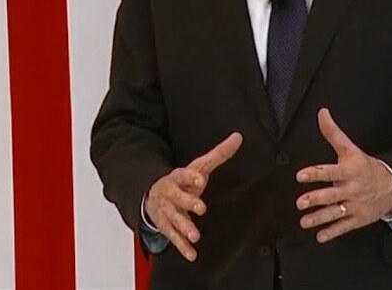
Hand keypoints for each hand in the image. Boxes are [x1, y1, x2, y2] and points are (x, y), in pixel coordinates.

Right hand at [145, 132, 242, 261]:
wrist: (152, 195)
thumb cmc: (182, 181)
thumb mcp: (198, 166)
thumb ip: (219, 154)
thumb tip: (239, 137)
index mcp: (178, 178)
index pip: (184, 175)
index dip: (191, 178)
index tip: (200, 179)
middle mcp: (170, 194)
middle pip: (178, 198)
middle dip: (188, 203)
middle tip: (201, 208)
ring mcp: (166, 211)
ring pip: (174, 220)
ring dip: (184, 228)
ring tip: (195, 235)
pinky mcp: (166, 226)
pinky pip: (173, 238)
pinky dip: (182, 247)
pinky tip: (192, 254)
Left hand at [296, 108, 391, 242]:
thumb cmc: (365, 166)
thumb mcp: (351, 148)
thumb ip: (333, 133)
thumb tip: (322, 112)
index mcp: (349, 171)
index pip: (330, 172)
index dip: (314, 173)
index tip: (300, 176)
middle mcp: (351, 189)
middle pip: (331, 194)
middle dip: (315, 199)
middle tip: (300, 202)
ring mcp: (355, 205)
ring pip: (335, 213)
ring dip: (319, 218)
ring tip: (304, 222)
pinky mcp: (357, 219)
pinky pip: (344, 227)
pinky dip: (332, 233)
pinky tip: (320, 236)